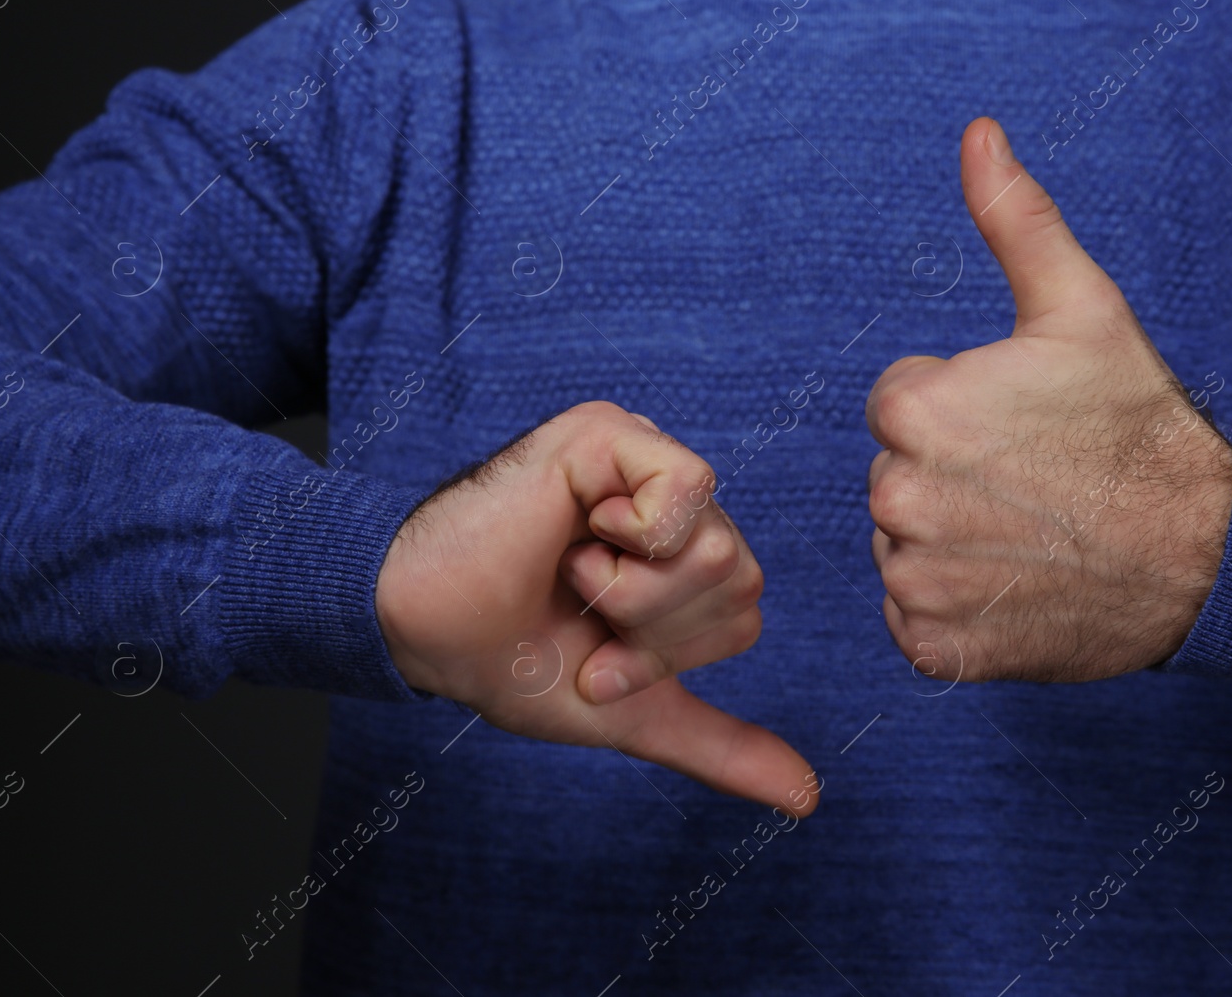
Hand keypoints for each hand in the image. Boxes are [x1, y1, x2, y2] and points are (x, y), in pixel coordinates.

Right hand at [376, 401, 816, 814]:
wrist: (424, 632)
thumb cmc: (509, 659)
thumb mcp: (631, 710)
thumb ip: (718, 743)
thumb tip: (808, 798)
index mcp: (684, 557)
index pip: (743, 616)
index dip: (669, 657)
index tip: (594, 653)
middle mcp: (673, 505)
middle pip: (740, 582)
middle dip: (653, 630)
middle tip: (579, 614)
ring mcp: (646, 463)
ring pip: (718, 550)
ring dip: (630, 591)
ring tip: (569, 573)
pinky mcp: (615, 433)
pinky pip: (688, 494)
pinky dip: (631, 540)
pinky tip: (578, 531)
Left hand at [866, 118, 1231, 683]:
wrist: (1210, 557)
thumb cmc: (1141, 430)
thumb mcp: (1083, 309)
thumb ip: (1015, 220)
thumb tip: (977, 133)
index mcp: (917, 414)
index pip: (898, 405)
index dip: (962, 409)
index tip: (1023, 427)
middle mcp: (900, 501)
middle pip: (896, 474)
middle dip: (950, 473)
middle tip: (1033, 482)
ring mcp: (918, 582)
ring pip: (902, 544)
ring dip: (949, 540)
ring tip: (1029, 533)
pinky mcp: (937, 649)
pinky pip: (913, 617)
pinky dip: (953, 608)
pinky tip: (1014, 585)